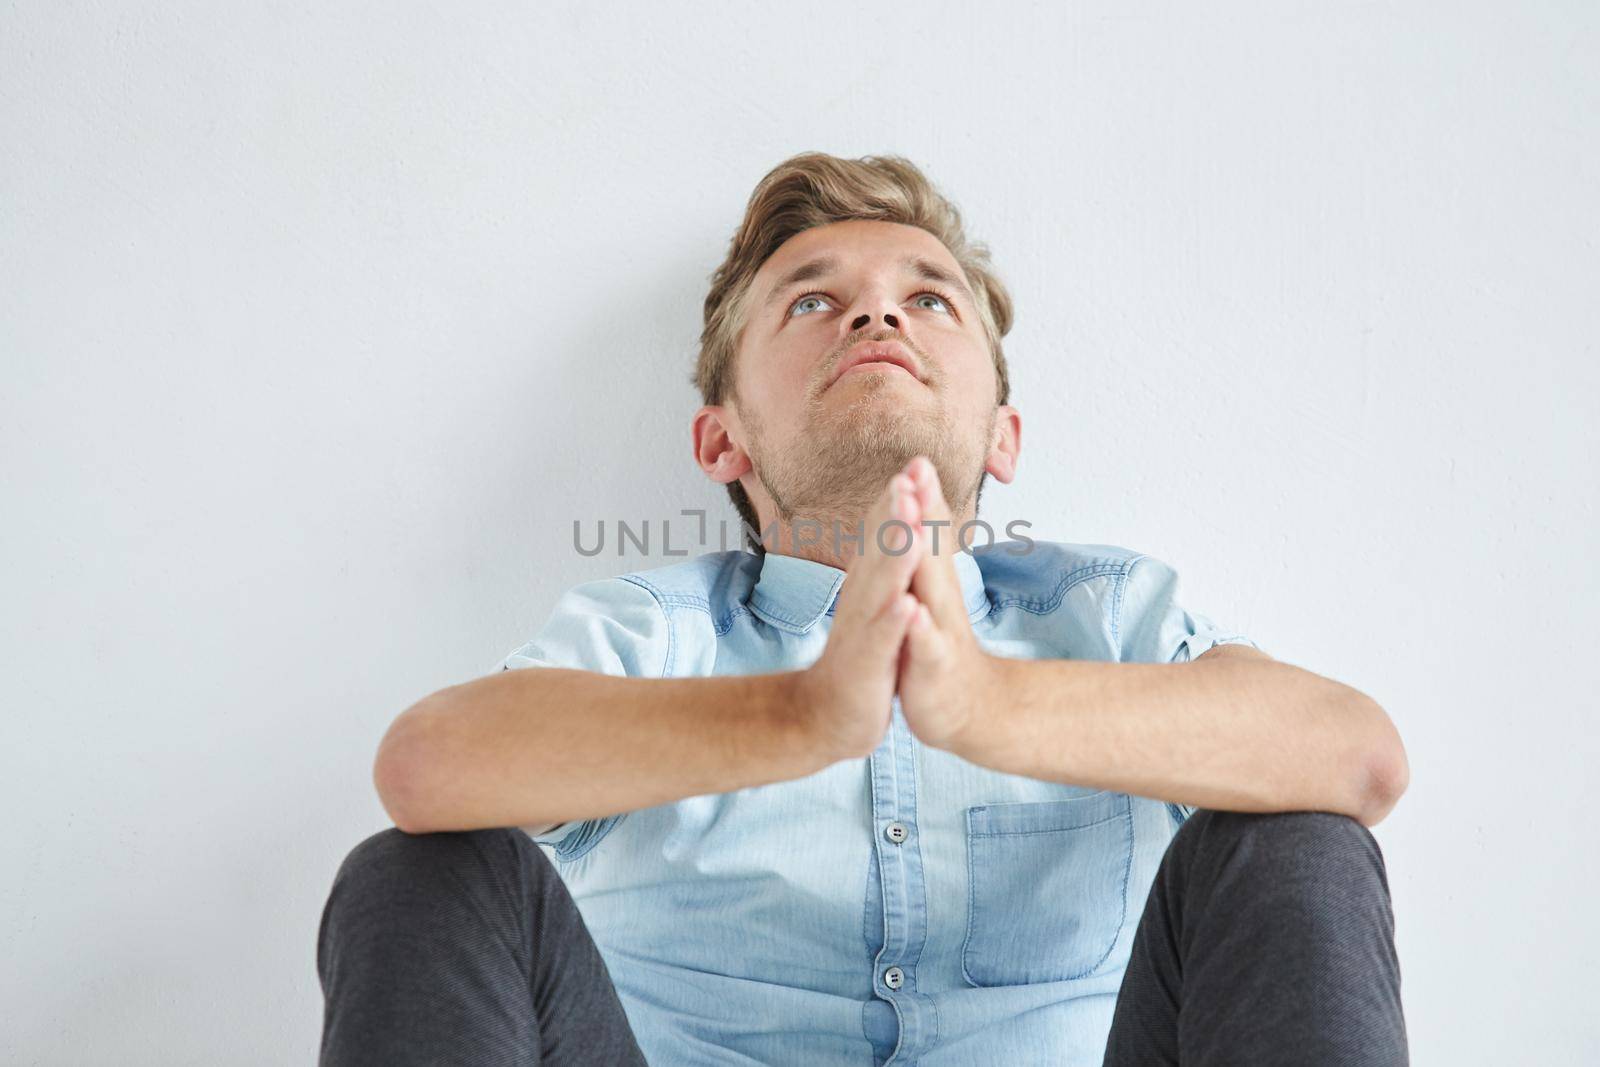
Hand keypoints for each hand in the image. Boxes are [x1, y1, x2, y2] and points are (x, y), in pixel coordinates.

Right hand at [795, 463, 923, 759]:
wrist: (828, 716)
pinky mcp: (869, 666)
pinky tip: (908, 606)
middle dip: (895, 513)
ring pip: (882, 589)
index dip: (896, 500)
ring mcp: (864, 632)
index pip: (881, 537)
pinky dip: (895, 623)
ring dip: (894, 557)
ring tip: (911, 524)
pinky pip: (884, 642)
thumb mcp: (871, 604)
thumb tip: (889, 524)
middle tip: (907, 473)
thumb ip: (878, 564)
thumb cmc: (860, 658)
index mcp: (868, 586)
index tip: (915, 462)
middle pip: (879, 551)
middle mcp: (862, 602)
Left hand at [895, 456, 1001, 753]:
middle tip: (918, 470)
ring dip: (923, 557)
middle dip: (924, 509)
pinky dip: (920, 629)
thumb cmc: (938, 646)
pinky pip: (926, 645)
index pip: (927, 530)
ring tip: (914, 524)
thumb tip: (922, 508)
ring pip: (930, 590)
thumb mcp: (930, 597)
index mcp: (932, 581)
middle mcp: (940, 599)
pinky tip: (914, 613)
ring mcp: (939, 631)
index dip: (922, 494)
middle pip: (931, 547)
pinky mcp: (932, 667)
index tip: (915, 456)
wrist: (964, 708)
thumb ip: (927, 553)